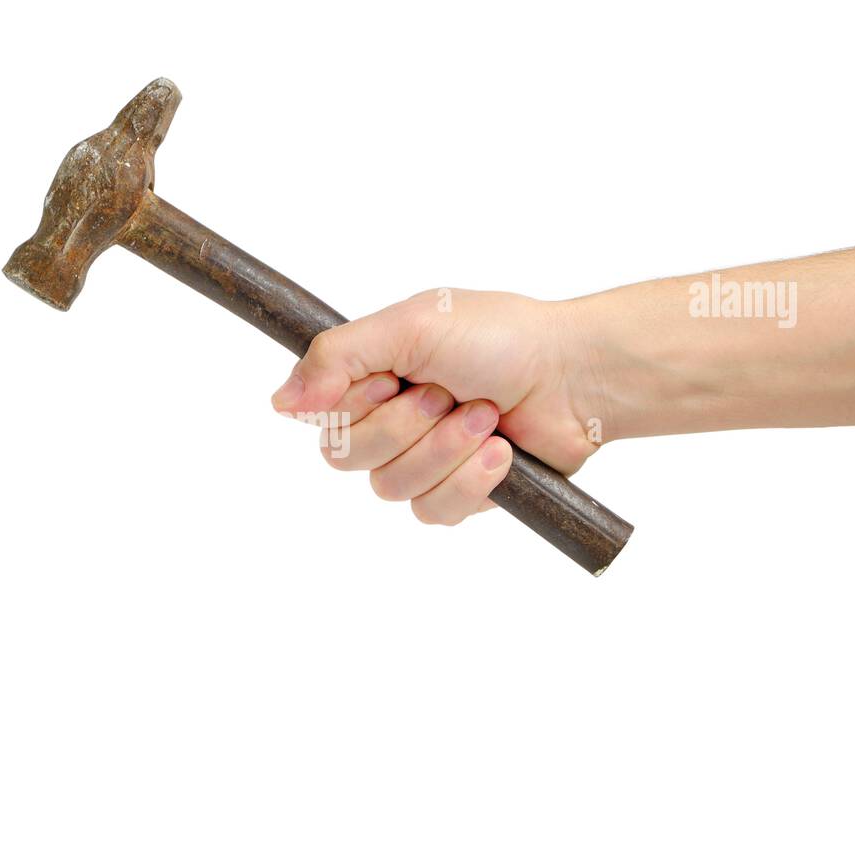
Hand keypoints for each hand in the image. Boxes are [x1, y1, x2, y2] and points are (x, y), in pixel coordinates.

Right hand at [271, 289, 600, 524]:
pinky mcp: (456, 496)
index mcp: (367, 377)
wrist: (574, 375)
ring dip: (444, 450)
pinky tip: (500, 454)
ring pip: (390, 488)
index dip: (355, 403)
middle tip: (448, 393)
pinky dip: (469, 481)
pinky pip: (432, 511)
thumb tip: (280, 402)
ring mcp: (420, 462)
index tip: (394, 375)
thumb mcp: (410, 326)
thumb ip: (337, 357)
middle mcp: (386, 421)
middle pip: (346, 458)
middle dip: (406, 425)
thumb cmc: (500, 337)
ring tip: (485, 418)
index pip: (318, 416)